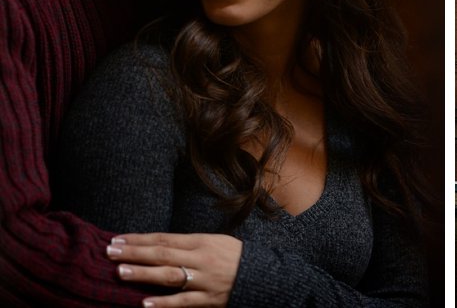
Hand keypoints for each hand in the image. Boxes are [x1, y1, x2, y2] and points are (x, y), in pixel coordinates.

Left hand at [106, 232, 241, 306]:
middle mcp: (200, 258)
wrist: (262, 276)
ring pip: (169, 275)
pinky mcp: (207, 299)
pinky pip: (182, 301)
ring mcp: (203, 279)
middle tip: (110, 251)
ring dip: (143, 273)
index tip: (117, 239)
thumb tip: (158, 245)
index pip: (164, 238)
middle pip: (162, 253)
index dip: (139, 239)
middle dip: (134, 252)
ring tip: (120, 272)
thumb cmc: (234, 257)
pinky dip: (164, 302)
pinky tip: (145, 303)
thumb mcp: (214, 242)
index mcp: (200, 242)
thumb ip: (188, 245)